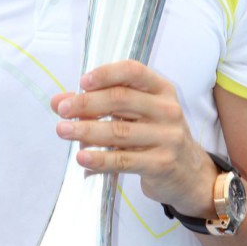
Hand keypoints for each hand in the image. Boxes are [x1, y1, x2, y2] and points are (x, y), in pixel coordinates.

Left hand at [52, 60, 217, 215]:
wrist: (188, 173)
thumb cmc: (154, 136)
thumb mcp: (133, 115)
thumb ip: (97, 104)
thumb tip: (58, 101)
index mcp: (161, 89)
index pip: (133, 72)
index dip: (105, 74)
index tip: (81, 82)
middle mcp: (168, 110)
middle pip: (121, 100)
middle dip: (87, 104)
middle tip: (63, 110)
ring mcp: (167, 137)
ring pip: (119, 131)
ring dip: (86, 130)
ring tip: (63, 131)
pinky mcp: (161, 164)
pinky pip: (124, 160)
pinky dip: (99, 159)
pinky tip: (82, 158)